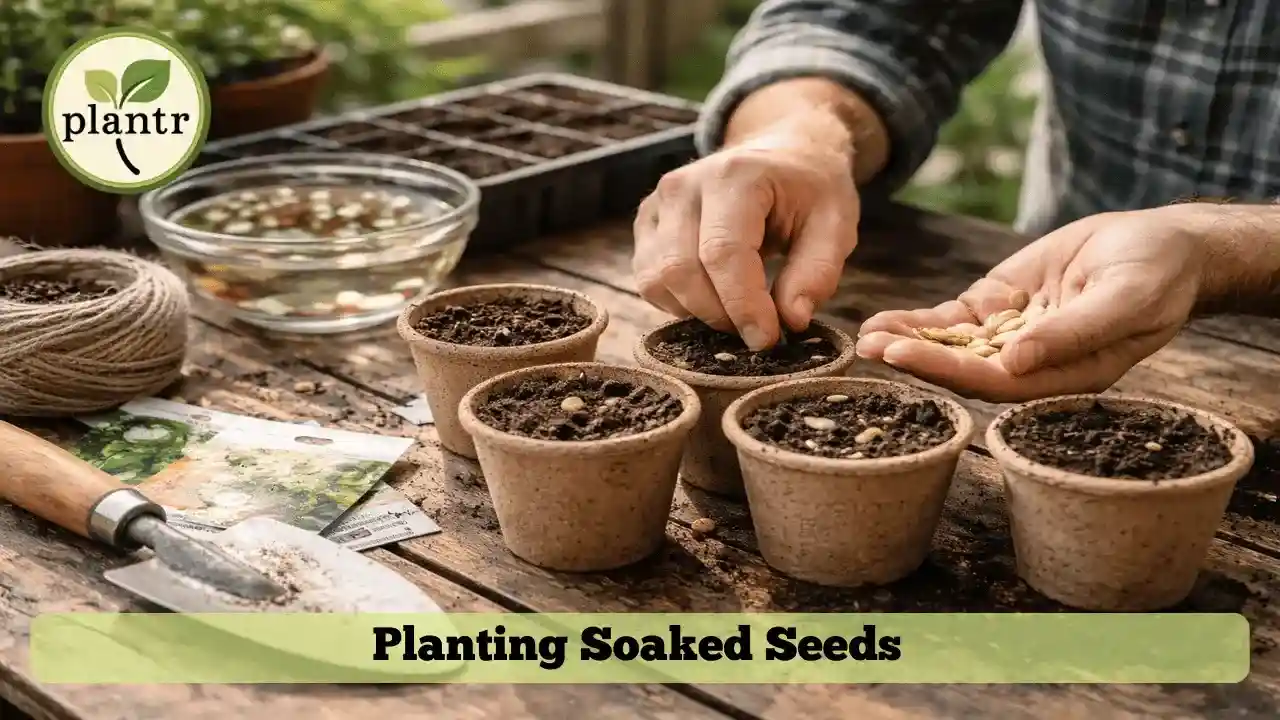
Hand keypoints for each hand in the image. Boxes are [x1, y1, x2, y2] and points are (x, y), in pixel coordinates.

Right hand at [632, 122, 859, 349]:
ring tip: (737, 313)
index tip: (768, 339)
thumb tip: (791, 319)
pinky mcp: (646, 225)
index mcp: (734, 176)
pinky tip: (714, 299)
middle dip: (720, 315)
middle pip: (681, 270)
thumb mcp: (836, 224)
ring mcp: (657, 204)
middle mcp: (683, 186)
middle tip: (757, 330)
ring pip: (656, 280)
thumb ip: (818, 272)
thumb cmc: (809, 189)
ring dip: (697, 313)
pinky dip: (679, 304)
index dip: (743, 305)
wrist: (781, 153)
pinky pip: (648, 280)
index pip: (723, 253)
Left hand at [855, 208, 1207, 401]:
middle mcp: (1030, 365)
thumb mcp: (1123, 301)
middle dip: (916, 360)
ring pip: (950, 347)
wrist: (1163, 246)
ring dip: (908, 343)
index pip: (997, 383)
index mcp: (1064, 378)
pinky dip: (918, 322)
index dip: (950, 372)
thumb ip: (1071, 334)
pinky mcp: (997, 307)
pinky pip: (951, 321)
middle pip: (963, 369)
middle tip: (872, 349)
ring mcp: (1010, 336)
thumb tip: (1015, 363)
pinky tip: (881, 322)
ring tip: (866, 337)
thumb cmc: (1156, 277)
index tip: (907, 358)